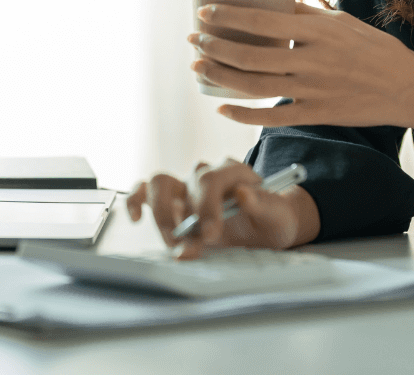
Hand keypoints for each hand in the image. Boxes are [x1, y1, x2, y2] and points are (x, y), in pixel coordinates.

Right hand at [124, 158, 315, 258]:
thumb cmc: (272, 219)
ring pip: (160, 184)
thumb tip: (243, 193)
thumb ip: (263, 205)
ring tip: (172, 242)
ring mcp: (186, 185)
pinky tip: (135, 217)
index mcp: (234, 171)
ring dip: (161, 214)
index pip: (212, 179)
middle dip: (186, 215)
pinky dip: (136, 200)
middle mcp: (207, 173)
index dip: (207, 206)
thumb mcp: (277, 215)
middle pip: (186, 181)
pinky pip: (145, 191)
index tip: (211, 234)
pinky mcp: (172, 199)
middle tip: (190, 243)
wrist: (266, 226)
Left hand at [188, 2, 413, 129]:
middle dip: (215, 47)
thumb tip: (270, 1)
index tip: (203, 12)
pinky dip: (243, 113)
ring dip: (220, 76)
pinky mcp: (317, 115)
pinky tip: (222, 105)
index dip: (228, 17)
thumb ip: (304, 14)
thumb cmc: (374, 49)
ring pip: (255, 87)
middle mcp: (313, 61)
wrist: (409, 88)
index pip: (262, 22)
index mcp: (319, 32)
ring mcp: (314, 91)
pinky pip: (272, 117)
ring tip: (198, 66)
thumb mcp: (341, 21)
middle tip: (194, 40)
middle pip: (251, 56)